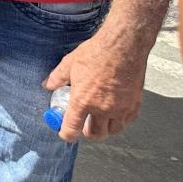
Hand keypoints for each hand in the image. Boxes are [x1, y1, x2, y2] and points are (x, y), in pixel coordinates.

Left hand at [44, 28, 148, 142]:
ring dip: (105, 128)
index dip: (67, 134)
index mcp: (83, 101)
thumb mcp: (69, 64)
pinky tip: (115, 111)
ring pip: (113, 131)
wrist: (123, 46)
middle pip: (95, 134)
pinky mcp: (134, 104)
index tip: (66, 133)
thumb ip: (57, 78)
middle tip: (83, 125)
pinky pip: (127, 121)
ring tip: (99, 119)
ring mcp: (120, 108)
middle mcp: (102, 109)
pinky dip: (120, 120)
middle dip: (87, 133)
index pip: (72, 129)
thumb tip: (48, 85)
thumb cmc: (97, 53)